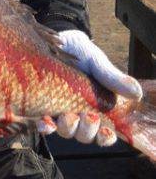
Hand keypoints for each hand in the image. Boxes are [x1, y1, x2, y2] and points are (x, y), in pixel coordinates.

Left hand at [37, 29, 142, 145]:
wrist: (58, 41)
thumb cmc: (82, 54)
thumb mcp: (98, 64)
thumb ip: (113, 79)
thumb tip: (136, 93)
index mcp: (97, 108)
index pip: (104, 133)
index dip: (105, 137)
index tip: (105, 132)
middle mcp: (79, 114)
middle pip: (84, 136)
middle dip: (87, 131)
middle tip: (88, 116)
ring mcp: (60, 111)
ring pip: (66, 132)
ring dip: (68, 128)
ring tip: (68, 116)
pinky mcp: (43, 106)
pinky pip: (44, 124)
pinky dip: (46, 127)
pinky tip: (46, 123)